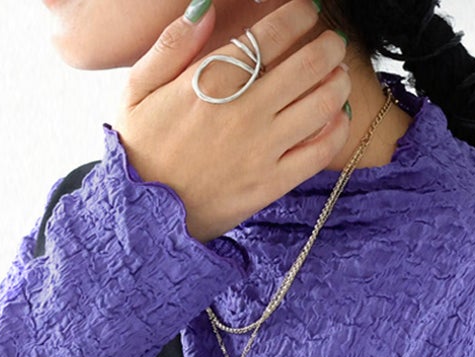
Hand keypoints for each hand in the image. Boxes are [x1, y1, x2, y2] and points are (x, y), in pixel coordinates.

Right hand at [114, 0, 353, 242]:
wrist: (144, 218)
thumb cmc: (139, 150)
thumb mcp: (136, 89)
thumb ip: (171, 44)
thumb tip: (204, 6)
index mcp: (212, 83)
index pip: (271, 35)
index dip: (299, 15)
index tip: (309, 10)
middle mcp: (245, 113)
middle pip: (308, 66)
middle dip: (328, 45)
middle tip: (332, 41)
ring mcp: (262, 151)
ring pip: (322, 105)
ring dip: (338, 82)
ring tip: (338, 74)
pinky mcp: (272, 184)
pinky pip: (319, 152)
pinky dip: (336, 129)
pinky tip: (336, 117)